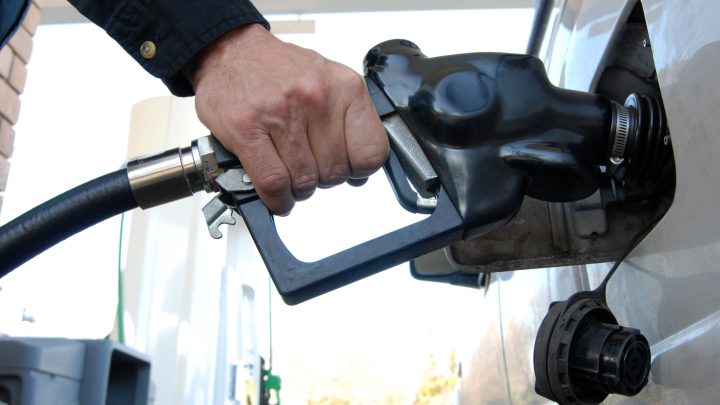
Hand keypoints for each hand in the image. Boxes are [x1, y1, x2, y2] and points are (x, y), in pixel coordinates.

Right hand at [190, 24, 388, 214]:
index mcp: (344, 86)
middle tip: (311, 169)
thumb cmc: (279, 69)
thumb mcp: (328, 82)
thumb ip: (347, 121)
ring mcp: (281, 114)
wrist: (231, 51)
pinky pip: (274, 182)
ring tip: (291, 176)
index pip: (371, 152)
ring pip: (305, 181)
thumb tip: (358, 171)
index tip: (350, 170)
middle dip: (323, 179)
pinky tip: (278, 195)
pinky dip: (278, 198)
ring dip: (298, 190)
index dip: (360, 171)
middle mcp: (316, 97)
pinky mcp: (247, 129)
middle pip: (335, 172)